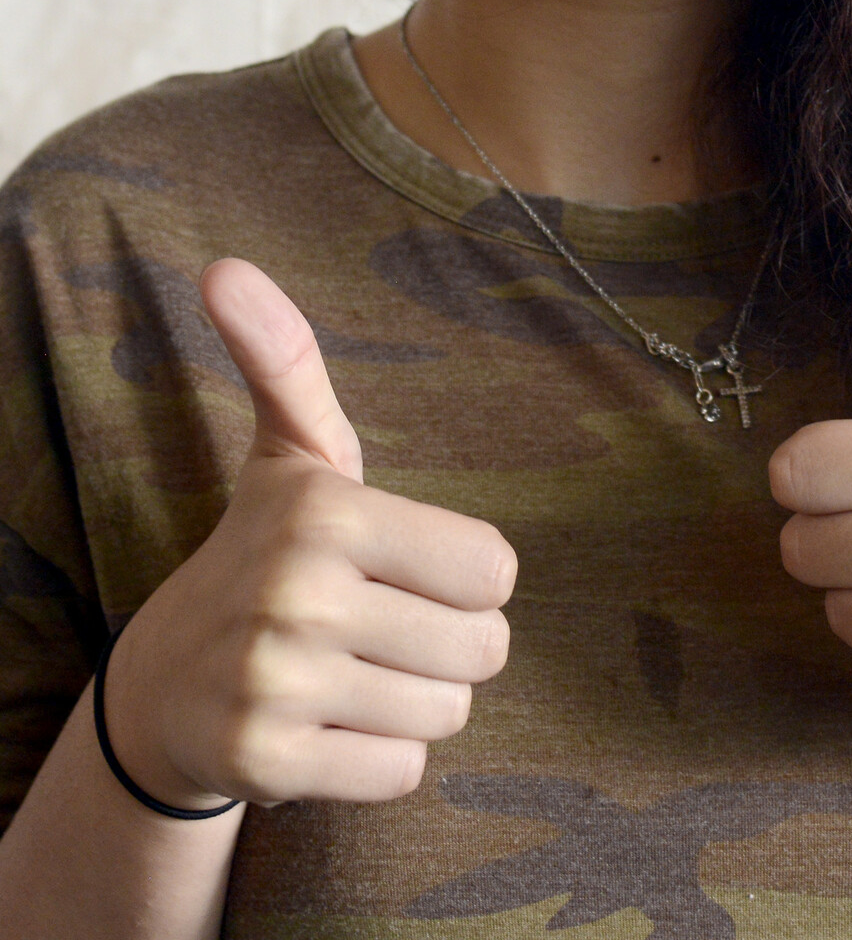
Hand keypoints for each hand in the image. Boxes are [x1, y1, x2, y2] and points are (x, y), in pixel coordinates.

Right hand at [103, 260, 516, 809]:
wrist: (167, 682)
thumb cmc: (266, 550)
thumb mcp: (291, 452)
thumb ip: (287, 358)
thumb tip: (224, 266)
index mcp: (328, 511)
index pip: (495, 569)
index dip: (467, 577)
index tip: (409, 567)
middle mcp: (299, 594)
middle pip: (483, 648)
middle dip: (451, 645)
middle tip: (384, 626)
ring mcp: (279, 683)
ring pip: (449, 713)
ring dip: (417, 701)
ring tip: (356, 672)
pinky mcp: (266, 763)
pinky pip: (403, 773)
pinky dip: (381, 757)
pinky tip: (331, 723)